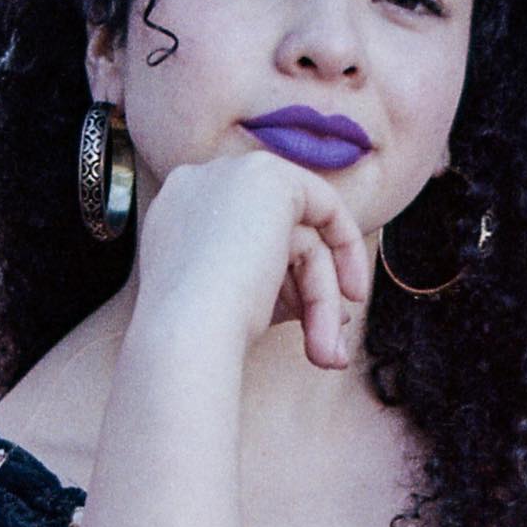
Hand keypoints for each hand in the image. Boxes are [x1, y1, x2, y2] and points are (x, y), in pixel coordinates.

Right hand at [131, 153, 371, 368]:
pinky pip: (325, 209)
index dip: (280, 281)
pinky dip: (346, 253)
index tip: (301, 321)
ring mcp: (229, 173)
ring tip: (326, 352)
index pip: (243, 238)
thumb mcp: (238, 306)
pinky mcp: (268, 177)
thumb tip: (339, 313)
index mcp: (174, 215)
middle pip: (274, 236)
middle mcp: (194, 183)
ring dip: (322, 298)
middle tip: (329, 345)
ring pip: (299, 238)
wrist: (185, 336)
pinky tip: (352, 295)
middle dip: (309, 287)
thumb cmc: (202, 337)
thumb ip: (280, 291)